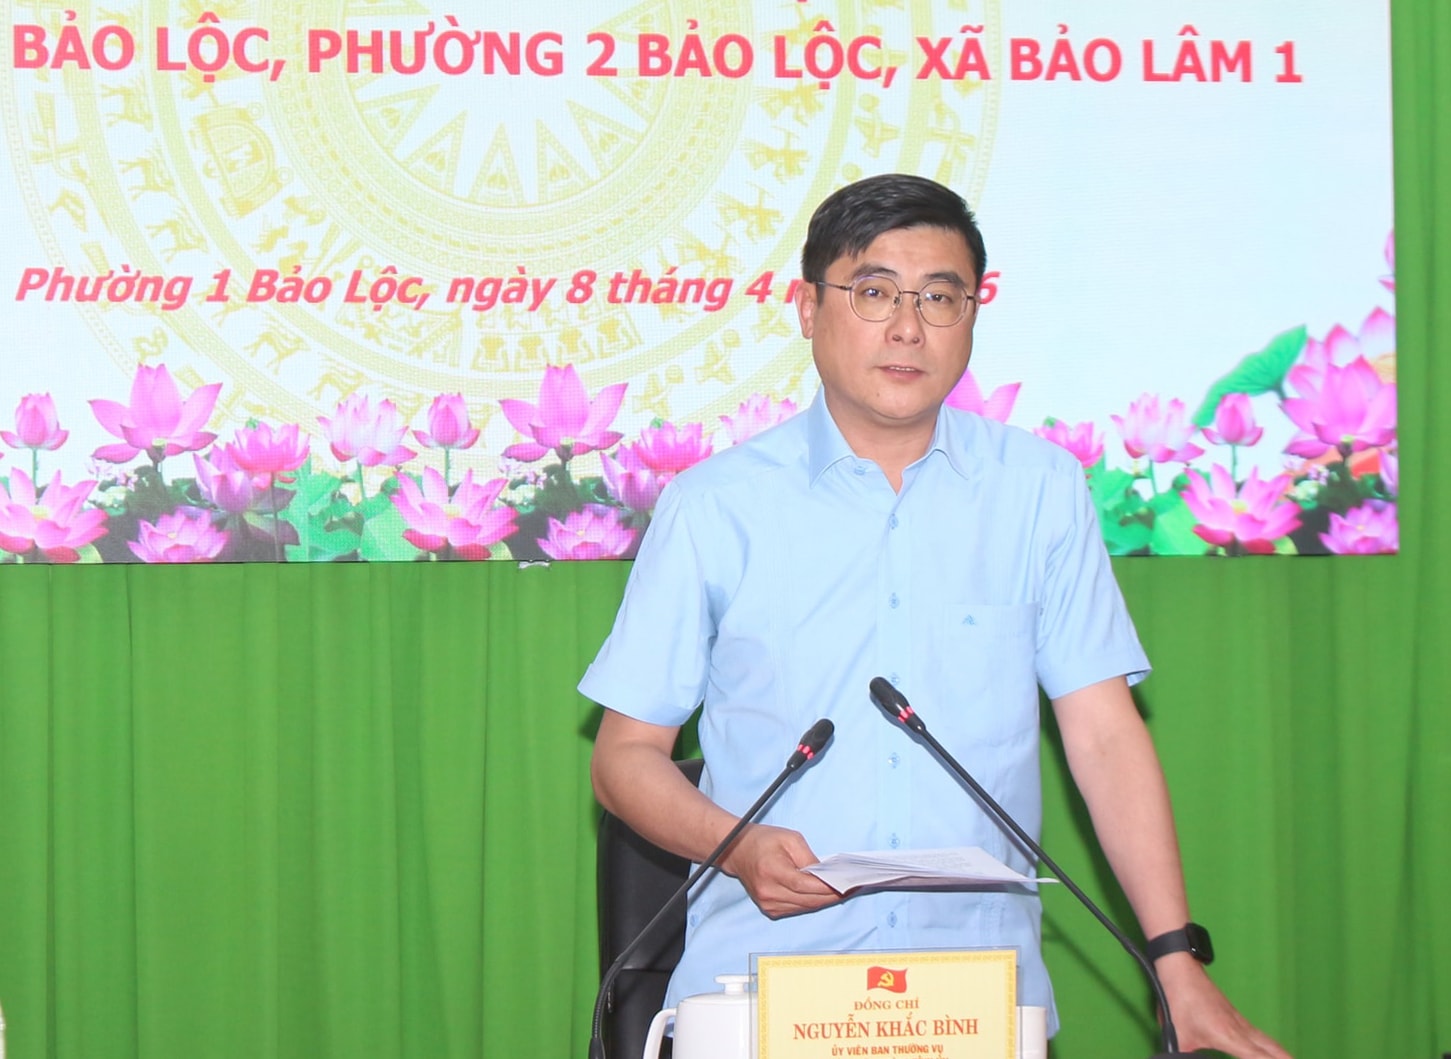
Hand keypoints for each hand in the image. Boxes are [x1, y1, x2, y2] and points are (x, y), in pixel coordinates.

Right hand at [719, 823, 840, 918]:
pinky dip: (812, 902)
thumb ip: (809, 858)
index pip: (807, 886)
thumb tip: (827, 875)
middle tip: (853, 888)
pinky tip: (824, 894)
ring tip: (844, 890)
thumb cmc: (763, 840)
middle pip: (809, 900)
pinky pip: (798, 909)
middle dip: (833, 895)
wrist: (736, 850)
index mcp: (772, 872)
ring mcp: (768, 904)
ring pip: (806, 907)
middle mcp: (769, 892)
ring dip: (825, 900)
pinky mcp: (770, 910)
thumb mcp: (789, 838)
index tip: (849, 884)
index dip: (830, 887)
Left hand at [1157, 955, 1291, 1057]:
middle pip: (1273, 1051)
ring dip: (1281, 1055)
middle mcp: (1241, 1030)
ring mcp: (1240, 1022)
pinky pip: (1260, 1037)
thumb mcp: (1177, 1036)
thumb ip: (1181, 1054)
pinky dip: (1270, 1047)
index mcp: (1230, 1037)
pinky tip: (1269, 1052)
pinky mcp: (1236, 1017)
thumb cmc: (1180, 1000)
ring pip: (1268, 1043)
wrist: (1181, 971)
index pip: (1260, 1058)